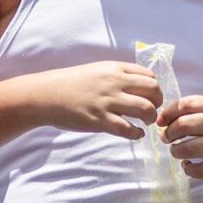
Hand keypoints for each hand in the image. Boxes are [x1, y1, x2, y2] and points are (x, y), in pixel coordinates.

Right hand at [31, 61, 162, 140]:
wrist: (45, 95)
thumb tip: (139, 84)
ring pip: (146, 109)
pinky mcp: (100, 120)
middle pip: (153, 91)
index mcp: (114, 69)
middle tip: (151, 111)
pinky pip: (128, 129)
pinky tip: (136, 134)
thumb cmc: (70, 83)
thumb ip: (118, 75)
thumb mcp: (97, 70)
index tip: (150, 97)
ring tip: (144, 122)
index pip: (149, 76)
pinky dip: (137, 133)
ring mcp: (108, 102)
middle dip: (158, 103)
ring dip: (150, 118)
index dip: (154, 88)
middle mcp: (114, 83)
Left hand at [156, 93, 202, 178]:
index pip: (186, 104)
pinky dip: (188, 168)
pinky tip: (189, 165)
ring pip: (189, 148)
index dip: (168, 113)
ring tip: (177, 152)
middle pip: (184, 125)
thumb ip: (194, 111)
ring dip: (176, 151)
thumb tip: (162, 120)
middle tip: (167, 138)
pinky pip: (198, 170)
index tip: (160, 122)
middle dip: (169, 133)